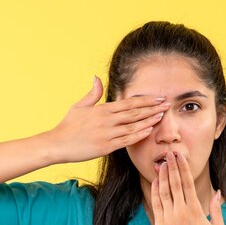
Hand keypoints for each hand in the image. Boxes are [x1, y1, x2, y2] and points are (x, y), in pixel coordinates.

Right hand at [46, 75, 170, 162]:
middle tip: (167, 104)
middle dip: (152, 108)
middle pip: (134, 113)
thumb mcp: (79, 106)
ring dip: (149, 121)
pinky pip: (126, 140)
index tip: (158, 97)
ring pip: (133, 126)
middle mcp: (106, 120)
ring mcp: (107, 134)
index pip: (129, 103)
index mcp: (102, 110)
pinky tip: (149, 131)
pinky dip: (138, 135)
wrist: (57, 144)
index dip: (145, 100)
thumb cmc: (68, 126)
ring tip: (162, 116)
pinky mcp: (105, 147)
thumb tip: (97, 77)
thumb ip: (92, 93)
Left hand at [151, 150, 225, 224]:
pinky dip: (154, 191)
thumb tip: (219, 193)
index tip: (179, 156)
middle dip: (172, 166)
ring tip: (161, 164)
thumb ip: (217, 209)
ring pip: (163, 192)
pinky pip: (156, 204)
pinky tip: (154, 182)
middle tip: (169, 153)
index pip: (188, 182)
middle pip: (175, 183)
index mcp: (195, 209)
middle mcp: (181, 211)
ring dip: (162, 176)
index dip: (183, 167)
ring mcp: (169, 218)